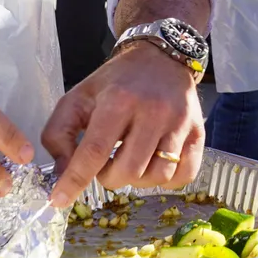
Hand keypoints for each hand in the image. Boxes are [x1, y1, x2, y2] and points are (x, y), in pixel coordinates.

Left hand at [41, 42, 203, 208]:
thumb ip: (59, 133)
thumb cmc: (117, 81)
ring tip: (129, 161)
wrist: (161, 58)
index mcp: (119, 100)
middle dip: (109, 177)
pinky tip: (154, 164)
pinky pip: (184, 175)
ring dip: (137, 179)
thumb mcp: (79, 96)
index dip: (75, 180)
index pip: (94, 150)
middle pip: (128, 170)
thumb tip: (62, 172)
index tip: (59, 200)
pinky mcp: (198, 132)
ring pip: (157, 176)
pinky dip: (166, 180)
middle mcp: (153, 111)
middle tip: (106, 162)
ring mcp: (179, 123)